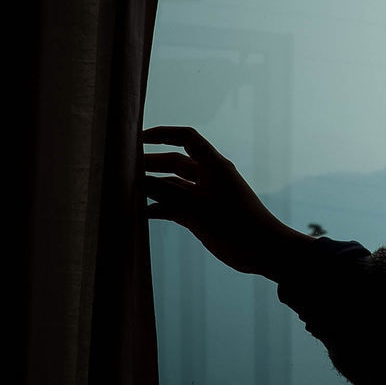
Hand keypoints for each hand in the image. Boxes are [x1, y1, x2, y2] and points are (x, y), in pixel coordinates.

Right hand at [142, 125, 311, 279]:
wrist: (263, 250)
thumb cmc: (236, 224)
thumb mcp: (197, 207)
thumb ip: (167, 193)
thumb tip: (138, 180)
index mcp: (214, 166)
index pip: (187, 139)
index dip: (163, 134)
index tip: (138, 139)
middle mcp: (209, 178)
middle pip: (175, 162)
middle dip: (151, 163)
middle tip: (122, 169)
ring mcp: (205, 197)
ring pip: (174, 186)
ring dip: (153, 188)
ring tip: (125, 191)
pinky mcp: (202, 215)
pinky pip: (176, 206)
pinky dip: (160, 207)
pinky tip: (141, 213)